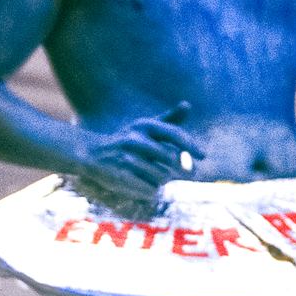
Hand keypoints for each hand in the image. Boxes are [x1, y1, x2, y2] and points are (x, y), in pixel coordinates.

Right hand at [74, 101, 205, 206]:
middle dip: (172, 168)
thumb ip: (169, 119)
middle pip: (171, 160)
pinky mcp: (121, 177)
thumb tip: (187, 104)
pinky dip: (150, 190)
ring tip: (145, 174)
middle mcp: (135, 139)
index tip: (204, 156)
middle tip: (163, 168)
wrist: (92, 153)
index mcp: (144, 125)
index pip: (174, 134)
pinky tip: (138, 183)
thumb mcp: (145, 126)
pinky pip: (150, 190)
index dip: (191, 145)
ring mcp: (127, 158)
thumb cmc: (126, 140)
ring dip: (160, 180)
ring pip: (162, 177)